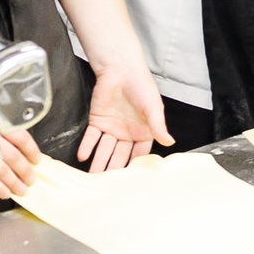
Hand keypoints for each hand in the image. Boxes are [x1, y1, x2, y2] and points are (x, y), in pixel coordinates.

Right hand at [0, 129, 40, 199]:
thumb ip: (5, 136)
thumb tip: (22, 154)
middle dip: (24, 171)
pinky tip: (6, 193)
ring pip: (2, 169)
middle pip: (13, 156)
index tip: (37, 160)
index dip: (31, 151)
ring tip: (22, 190)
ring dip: (14, 182)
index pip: (21, 138)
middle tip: (31, 180)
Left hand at [78, 55, 170, 171]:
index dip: (134, 165)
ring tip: (93, 176)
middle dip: (114, 169)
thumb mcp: (154, 107)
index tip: (130, 180)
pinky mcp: (97, 121)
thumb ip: (159, 126)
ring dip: (99, 162)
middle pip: (120, 155)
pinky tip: (83, 156)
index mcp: (143, 132)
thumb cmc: (142, 86)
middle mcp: (127, 133)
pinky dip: (87, 146)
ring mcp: (112, 128)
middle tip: (107, 184)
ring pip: (104, 149)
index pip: (139, 153)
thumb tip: (170, 142)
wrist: (121, 69)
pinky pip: (91, 137)